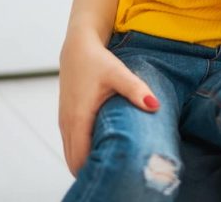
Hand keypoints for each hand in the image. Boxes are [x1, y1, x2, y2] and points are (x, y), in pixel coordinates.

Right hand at [58, 32, 158, 174]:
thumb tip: (155, 106)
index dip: (94, 169)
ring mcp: (64, 122)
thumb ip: (136, 90)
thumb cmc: (97, 61)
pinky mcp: (66, 118)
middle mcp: (67, 124)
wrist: (77, 47)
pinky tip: (102, 150)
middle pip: (74, 162)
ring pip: (71, 155)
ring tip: (111, 164)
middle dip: (91, 170)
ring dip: (86, 162)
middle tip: (117, 173)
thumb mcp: (118, 73)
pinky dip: (82, 152)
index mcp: (78, 118)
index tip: (115, 173)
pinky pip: (71, 145)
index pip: (80, 158)